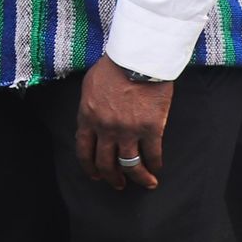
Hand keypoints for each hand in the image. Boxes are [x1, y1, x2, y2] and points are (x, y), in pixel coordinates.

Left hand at [75, 56, 173, 190]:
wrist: (137, 57)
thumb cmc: (113, 66)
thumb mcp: (90, 86)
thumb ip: (89, 108)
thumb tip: (91, 121)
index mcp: (88, 117)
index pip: (84, 150)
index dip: (89, 167)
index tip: (95, 175)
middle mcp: (106, 129)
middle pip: (106, 163)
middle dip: (112, 177)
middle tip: (118, 184)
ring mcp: (128, 131)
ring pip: (131, 165)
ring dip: (138, 177)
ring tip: (146, 183)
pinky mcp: (151, 129)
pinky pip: (153, 155)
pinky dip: (156, 165)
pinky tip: (158, 168)